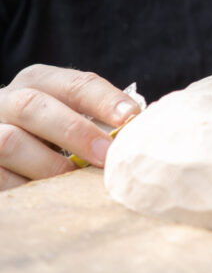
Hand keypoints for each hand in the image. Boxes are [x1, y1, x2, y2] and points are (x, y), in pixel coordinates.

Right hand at [0, 65, 140, 190]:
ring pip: (11, 142)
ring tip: (75, 179)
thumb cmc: (43, 129)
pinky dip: (25, 185)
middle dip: (75, 131)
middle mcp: (7, 100)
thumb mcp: (64, 111)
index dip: (103, 99)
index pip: (74, 83)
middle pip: (35, 106)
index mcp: (37, 80)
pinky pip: (0, 176)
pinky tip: (48, 192)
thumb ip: (92, 115)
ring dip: (48, 164)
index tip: (130, 116)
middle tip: (106, 154)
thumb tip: (136, 128)